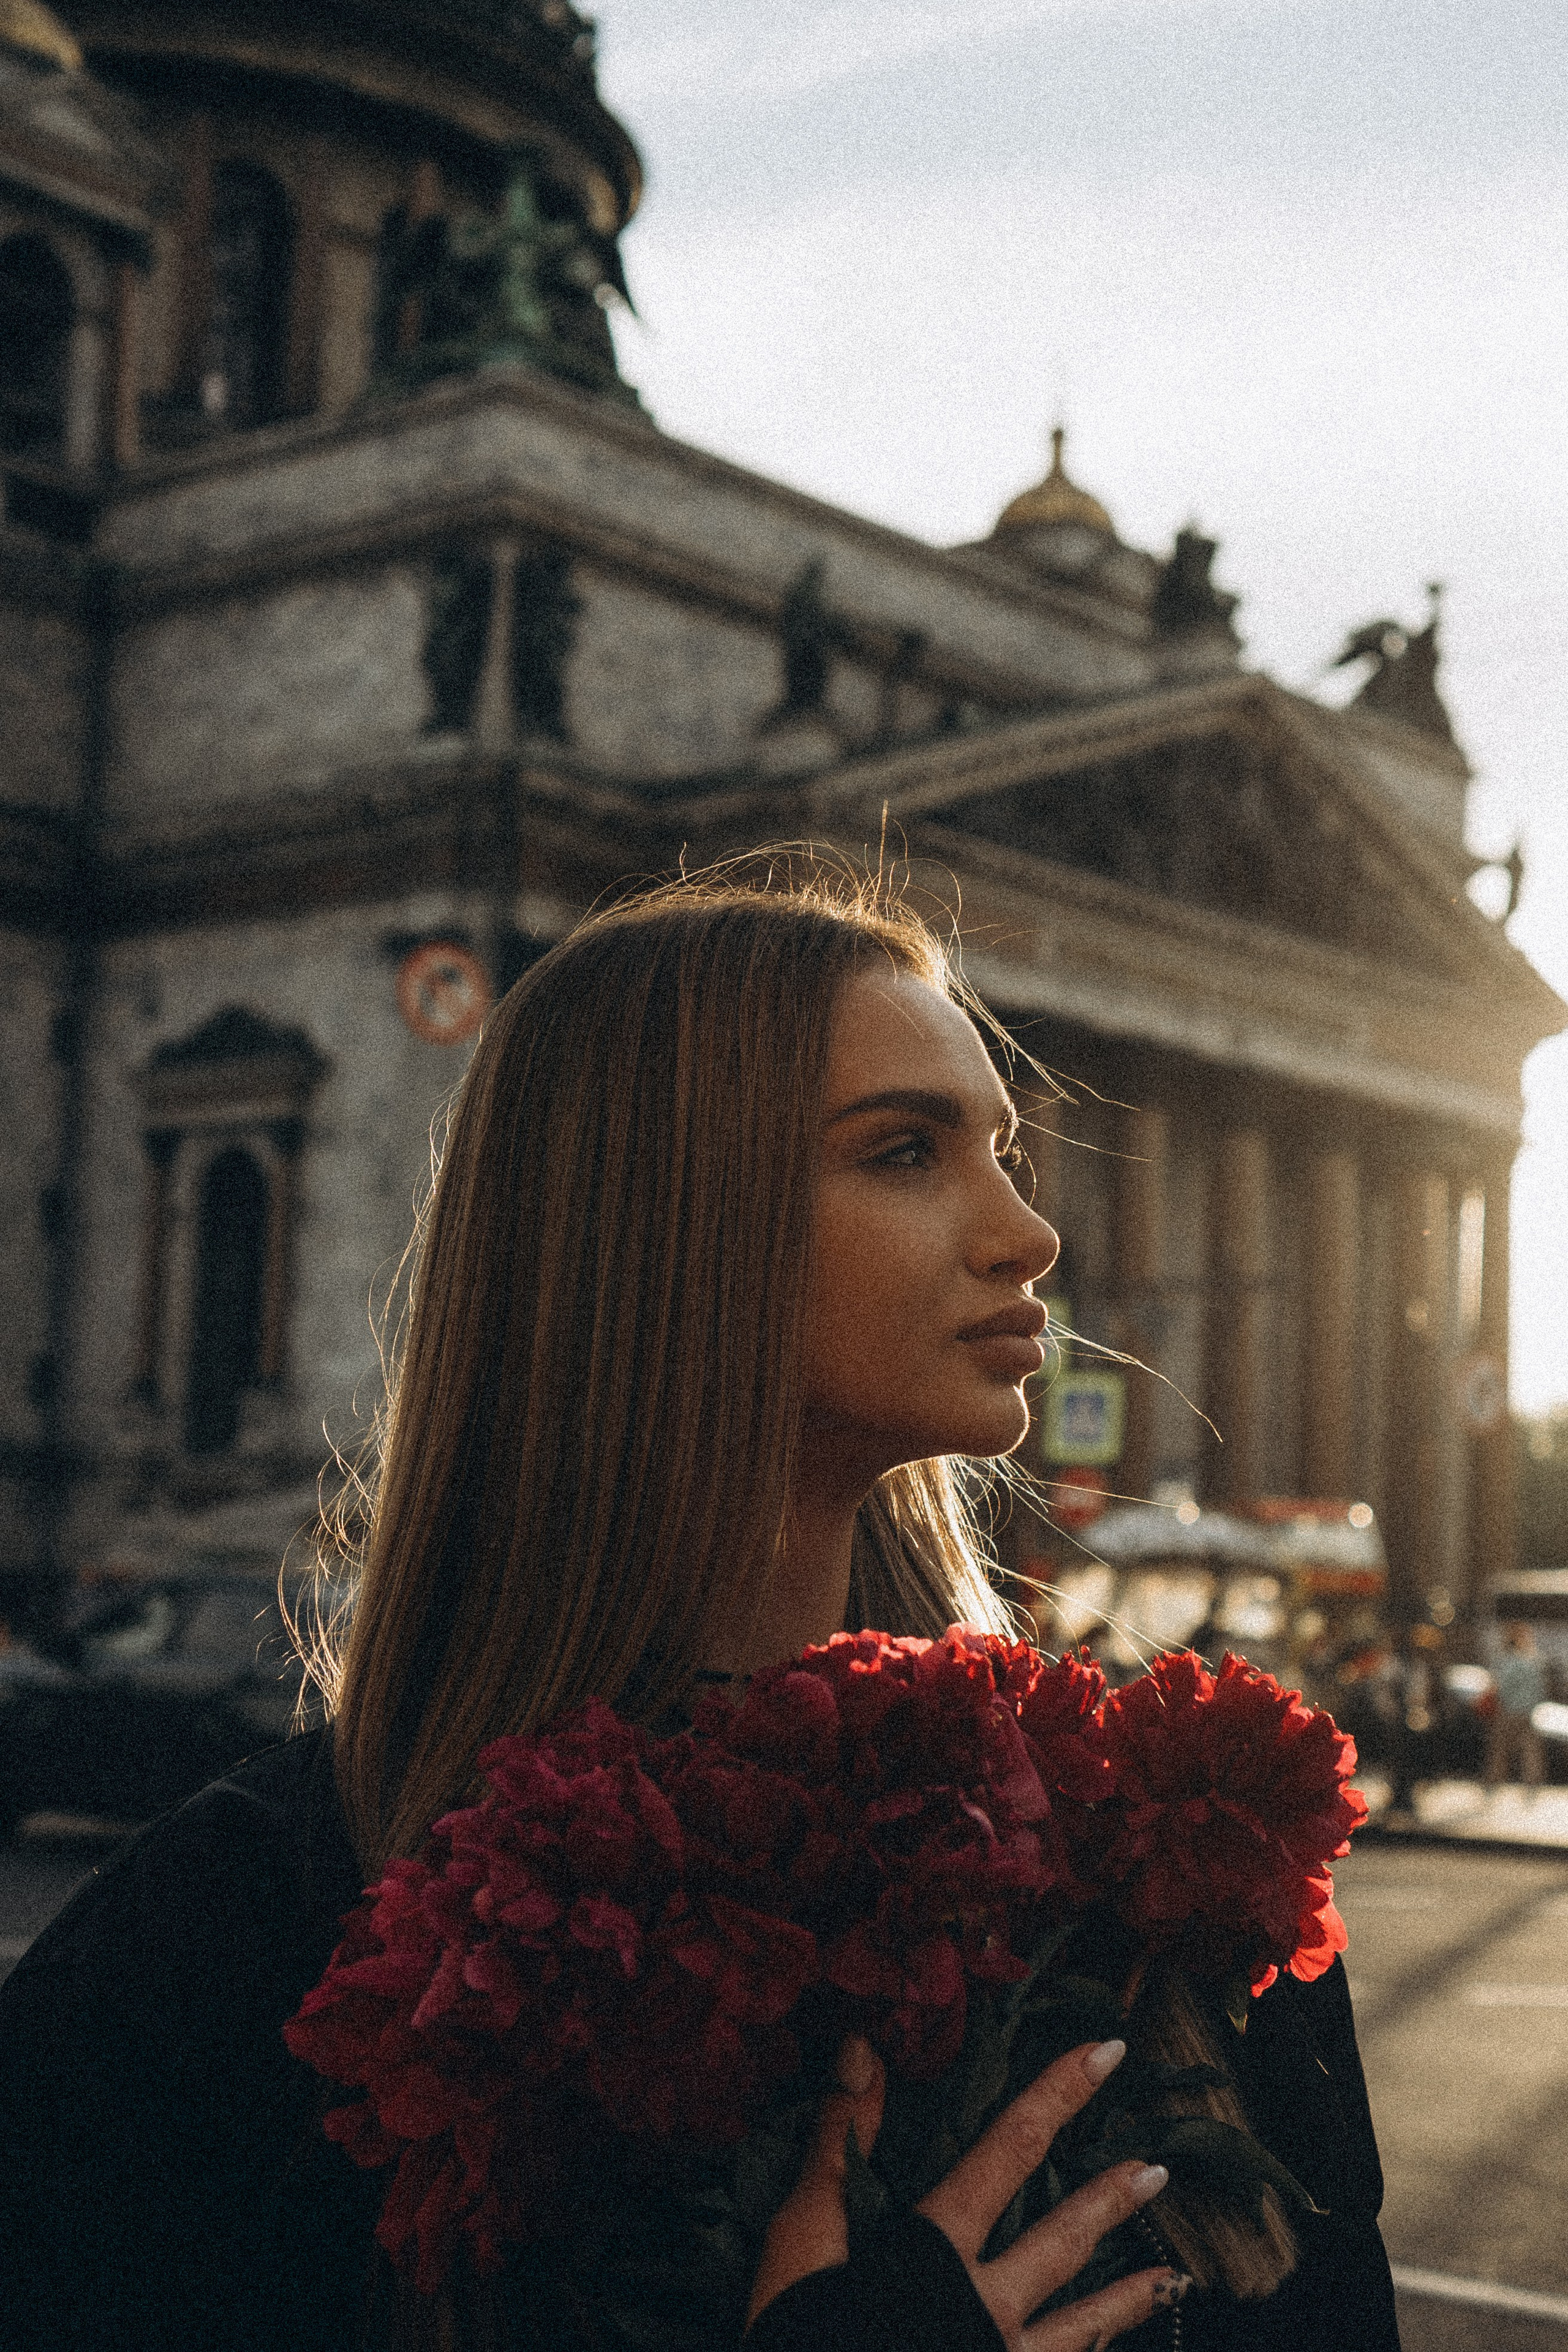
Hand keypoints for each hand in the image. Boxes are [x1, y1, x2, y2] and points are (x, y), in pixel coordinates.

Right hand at [747, 2035, 1189, 2349]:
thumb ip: (839, 2139)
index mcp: (936, 2252)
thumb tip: (865, 2044)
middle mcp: (982, 2307)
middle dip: (1110, 2199)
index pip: (1008, 2148)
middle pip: (1061, 2240)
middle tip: (1159, 2169)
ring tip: (1172, 2277)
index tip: (1106, 2052)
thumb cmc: (795, 2334)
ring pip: (1081, 2328)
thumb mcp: (802, 2234)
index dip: (1057, 2094)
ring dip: (1128, 2298)